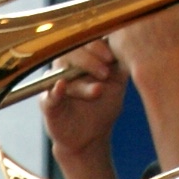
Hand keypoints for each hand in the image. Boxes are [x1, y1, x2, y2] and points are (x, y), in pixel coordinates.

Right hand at [40, 40, 127, 178]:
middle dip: (90, 60)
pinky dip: (54, 91)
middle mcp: (65, 67)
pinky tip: (62, 87)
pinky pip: (48, 95)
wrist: (91, 137)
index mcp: (82, 58)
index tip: (112, 57)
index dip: (97, 45)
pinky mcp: (48, 104)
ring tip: (98, 91)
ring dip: (81, 81)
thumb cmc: (104, 106)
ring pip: (62, 73)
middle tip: (105, 73)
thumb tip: (130, 45)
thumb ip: (121, 64)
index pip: (83, 41)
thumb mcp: (117, 83)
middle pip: (70, 52)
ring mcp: (55, 84)